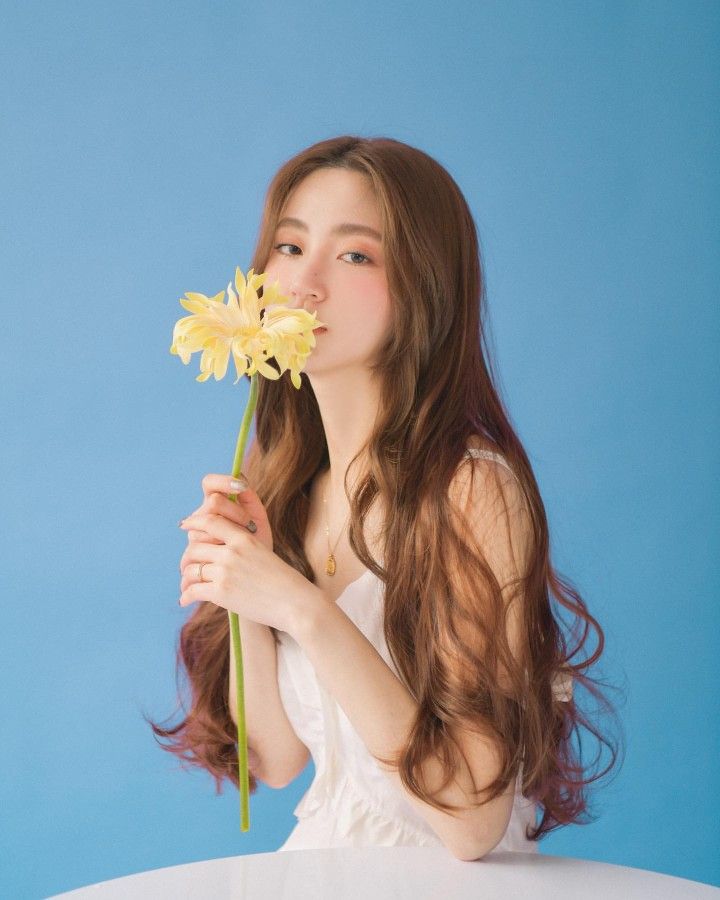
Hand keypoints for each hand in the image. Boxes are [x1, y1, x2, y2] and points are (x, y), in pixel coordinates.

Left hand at [178, 476, 316, 634]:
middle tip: (185, 566)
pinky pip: (193, 590)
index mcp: (244, 538)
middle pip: (195, 547)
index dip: (194, 522)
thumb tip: (225, 545)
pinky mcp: (221, 593)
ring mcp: (225, 572)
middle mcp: (231, 552)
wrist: (295, 603)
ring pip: (192, 569)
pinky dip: (186, 596)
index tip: (185, 525)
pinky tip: (185, 600)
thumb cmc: (283, 580)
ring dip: (185, 578)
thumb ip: (243, 545)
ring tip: (186, 586)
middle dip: (186, 558)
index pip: (210, 522)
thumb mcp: (264, 552)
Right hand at [181, 473, 273, 552]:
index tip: (242, 486)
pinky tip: (233, 552)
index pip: (209, 483)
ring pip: (210, 523)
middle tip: (251, 526)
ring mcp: (194, 534)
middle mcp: (201, 516)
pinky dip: (225, 547)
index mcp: (215, 503)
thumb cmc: (255, 541)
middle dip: (237, 512)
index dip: (223, 481)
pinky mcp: (192, 553)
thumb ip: (250, 498)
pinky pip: (206, 543)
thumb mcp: (257, 518)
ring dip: (233, 532)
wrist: (252, 571)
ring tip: (244, 543)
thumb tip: (241, 478)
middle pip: (213, 502)